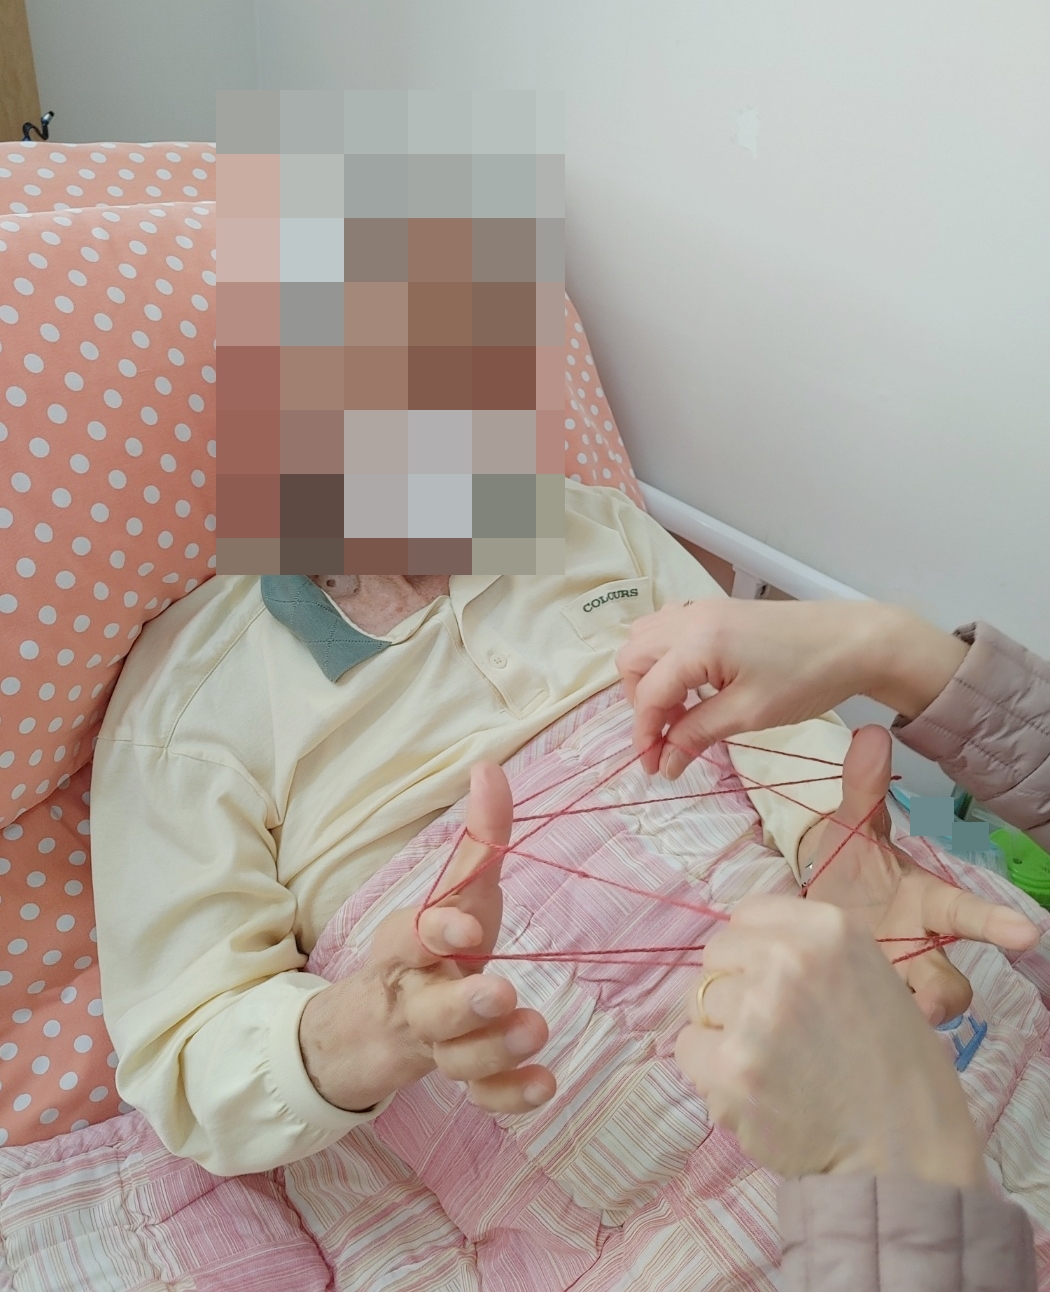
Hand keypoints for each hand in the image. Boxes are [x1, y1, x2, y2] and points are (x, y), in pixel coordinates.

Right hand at [299, 763, 554, 1113]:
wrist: (390, 1017)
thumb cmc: (437, 943)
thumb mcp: (457, 889)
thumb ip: (480, 835)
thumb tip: (490, 767)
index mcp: (408, 944)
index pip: (410, 937)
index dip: (436, 932)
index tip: (467, 928)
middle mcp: (416, 996)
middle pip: (431, 1008)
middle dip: (465, 1004)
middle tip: (503, 993)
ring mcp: (437, 1044)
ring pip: (456, 1058)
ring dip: (495, 1050)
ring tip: (537, 1028)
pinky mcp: (461, 1075)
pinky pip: (479, 1096)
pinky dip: (508, 1095)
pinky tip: (546, 1085)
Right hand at [617, 598, 969, 777]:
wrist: (856, 640)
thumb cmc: (808, 678)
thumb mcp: (749, 714)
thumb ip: (698, 734)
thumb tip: (664, 763)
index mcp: (697, 643)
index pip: (648, 692)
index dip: (644, 734)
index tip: (653, 768)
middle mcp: (690, 618)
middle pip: (632, 658)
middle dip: (640, 702)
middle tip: (667, 734)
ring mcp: (702, 609)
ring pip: (645, 639)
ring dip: (649, 676)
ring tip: (679, 709)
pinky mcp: (716, 610)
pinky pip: (668, 628)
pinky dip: (666, 657)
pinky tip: (693, 682)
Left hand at [674, 894, 989, 1186]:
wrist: (907, 1150)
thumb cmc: (894, 1065)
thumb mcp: (868, 975)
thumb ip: (806, 951)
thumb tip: (740, 950)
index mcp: (829, 929)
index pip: (748, 914)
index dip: (754, 951)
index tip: (770, 981)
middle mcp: (788, 960)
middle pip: (717, 955)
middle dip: (733, 988)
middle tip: (772, 1030)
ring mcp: (755, 1013)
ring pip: (698, 1002)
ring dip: (722, 1031)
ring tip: (770, 1063)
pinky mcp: (730, 1066)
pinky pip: (688, 1049)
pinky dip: (711, 1071)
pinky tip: (755, 1090)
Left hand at [800, 726, 1038, 1023]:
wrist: (814, 911)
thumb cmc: (849, 869)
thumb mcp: (852, 827)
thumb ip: (864, 787)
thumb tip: (872, 735)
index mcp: (924, 903)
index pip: (966, 912)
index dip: (995, 923)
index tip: (1028, 935)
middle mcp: (917, 949)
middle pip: (949, 981)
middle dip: (944, 996)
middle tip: (932, 1010)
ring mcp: (892, 982)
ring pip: (914, 1014)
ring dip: (896, 1020)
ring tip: (864, 1023)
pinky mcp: (862, 1007)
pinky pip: (870, 1028)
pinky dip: (851, 1028)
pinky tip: (825, 1027)